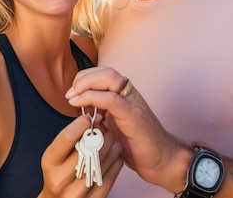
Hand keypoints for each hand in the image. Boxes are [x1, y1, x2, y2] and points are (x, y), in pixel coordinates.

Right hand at [38, 113, 123, 197]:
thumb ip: (70, 137)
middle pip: (88, 149)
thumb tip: (91, 117)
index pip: (68, 136)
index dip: (83, 123)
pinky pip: (109, 178)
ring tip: (113, 138)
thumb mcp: (56, 153)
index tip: (90, 117)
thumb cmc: (58, 171)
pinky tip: (116, 154)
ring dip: (111, 146)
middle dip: (100, 134)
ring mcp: (77, 192)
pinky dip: (115, 162)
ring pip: (101, 163)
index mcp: (50, 162)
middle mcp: (61, 179)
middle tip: (106, 125)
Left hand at [65, 67, 191, 189]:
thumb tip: (82, 110)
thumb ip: (102, 115)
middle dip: (83, 78)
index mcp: (125, 95)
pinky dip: (93, 98)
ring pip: (109, 78)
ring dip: (86, 84)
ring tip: (72, 98)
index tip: (72, 94)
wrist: (163, 161)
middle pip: (105, 71)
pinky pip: (111, 99)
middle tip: (70, 95)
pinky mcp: (134, 116)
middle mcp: (130, 94)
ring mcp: (133, 103)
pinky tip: (82, 108)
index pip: (102, 74)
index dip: (84, 79)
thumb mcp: (115, 127)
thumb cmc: (139, 146)